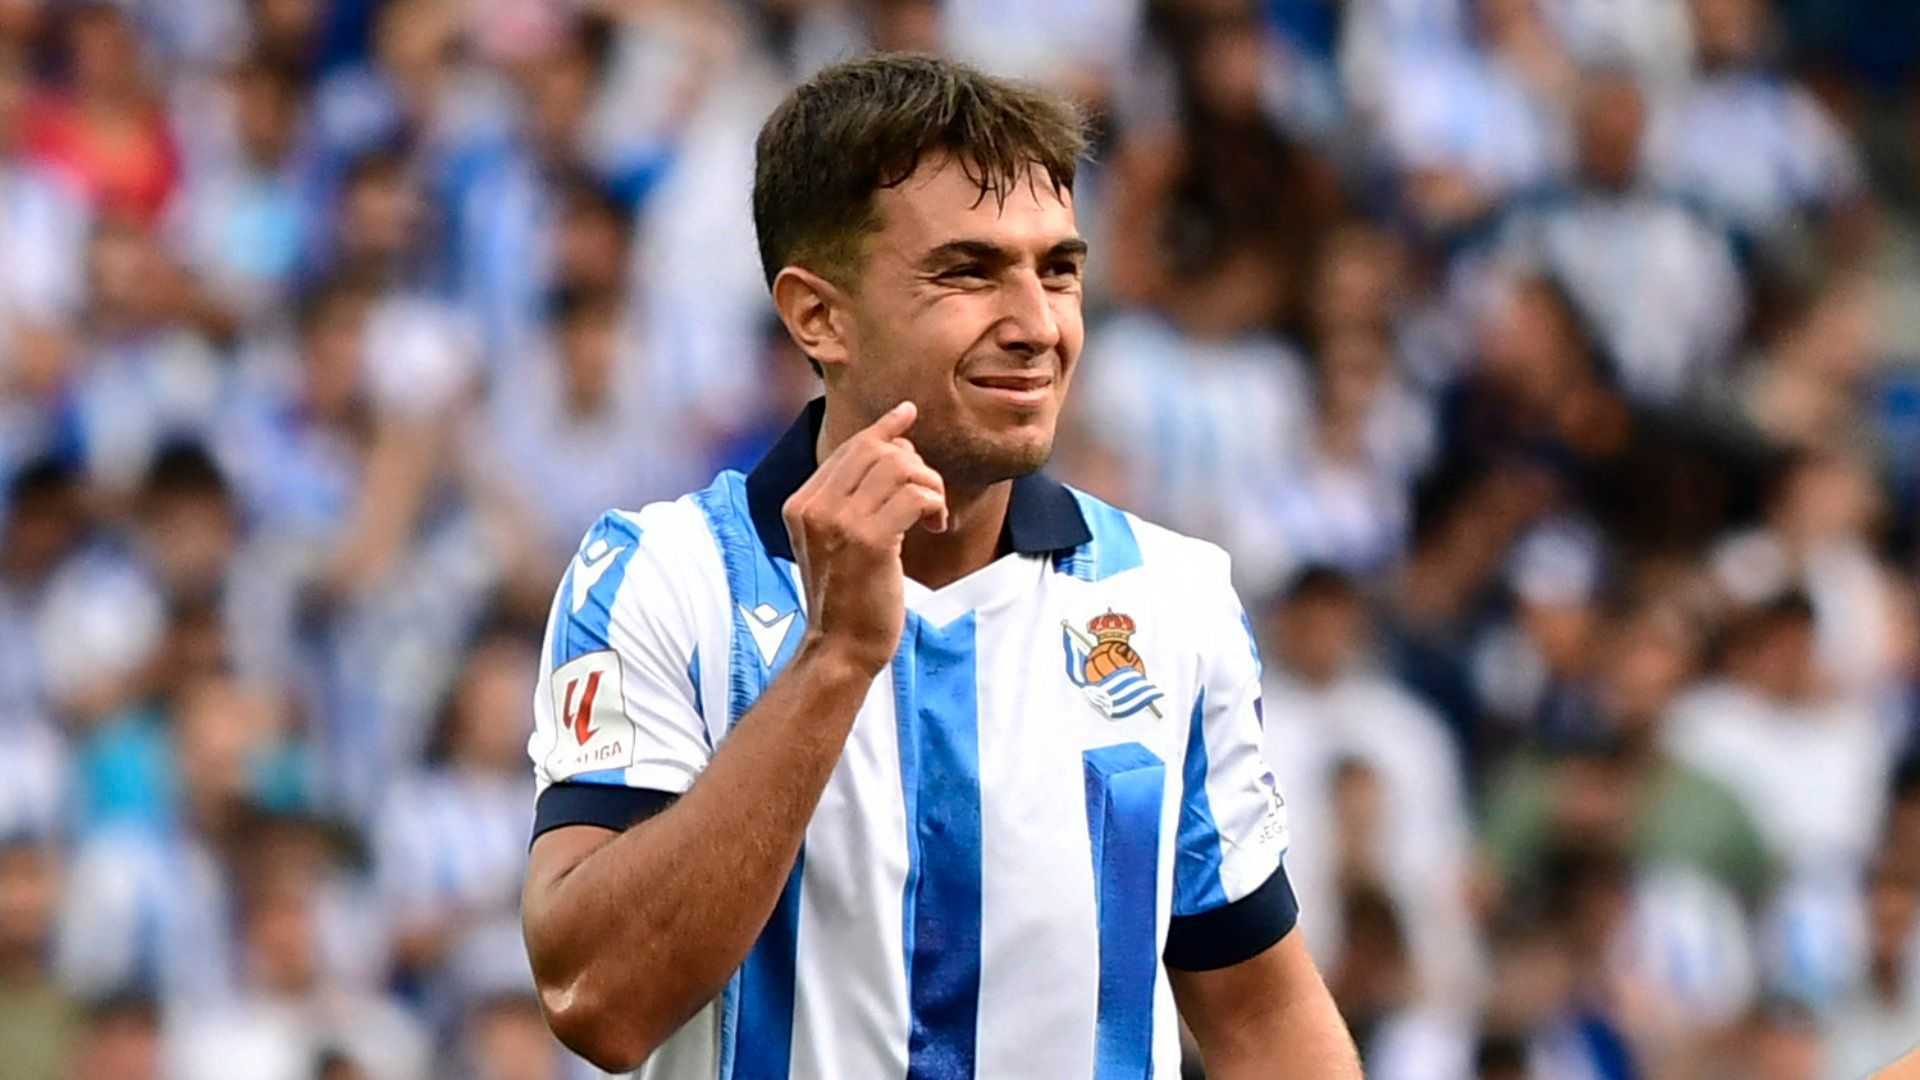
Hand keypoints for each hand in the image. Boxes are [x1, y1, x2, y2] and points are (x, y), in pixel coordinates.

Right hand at [782, 401, 947, 675]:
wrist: (841, 648)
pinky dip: (935, 504)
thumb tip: (891, 442)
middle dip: (914, 464)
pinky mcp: (870, 541)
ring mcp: (839, 523)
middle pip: (876, 449)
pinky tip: (935, 526)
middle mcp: (814, 507)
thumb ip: (848, 497)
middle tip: (926, 496)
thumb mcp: (834, 540)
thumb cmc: (848, 596)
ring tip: (932, 514)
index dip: (885, 430)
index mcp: (800, 504)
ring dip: (930, 486)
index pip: (849, 447)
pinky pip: (916, 495)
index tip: (908, 414)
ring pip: (900, 467)